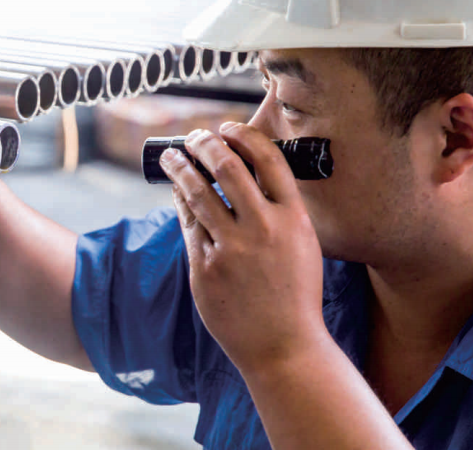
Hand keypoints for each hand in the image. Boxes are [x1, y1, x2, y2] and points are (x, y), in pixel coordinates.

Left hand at [159, 122, 327, 373]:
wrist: (284, 346)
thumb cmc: (294, 294)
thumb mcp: (301, 244)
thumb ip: (279, 211)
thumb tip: (247, 174)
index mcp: (294, 218)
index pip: (267, 158)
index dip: (243, 135)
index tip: (227, 127)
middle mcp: (263, 228)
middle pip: (226, 166)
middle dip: (204, 143)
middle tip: (193, 136)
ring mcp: (232, 248)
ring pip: (197, 191)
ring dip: (180, 167)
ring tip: (171, 157)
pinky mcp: (206, 267)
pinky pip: (188, 223)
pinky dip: (180, 202)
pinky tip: (175, 192)